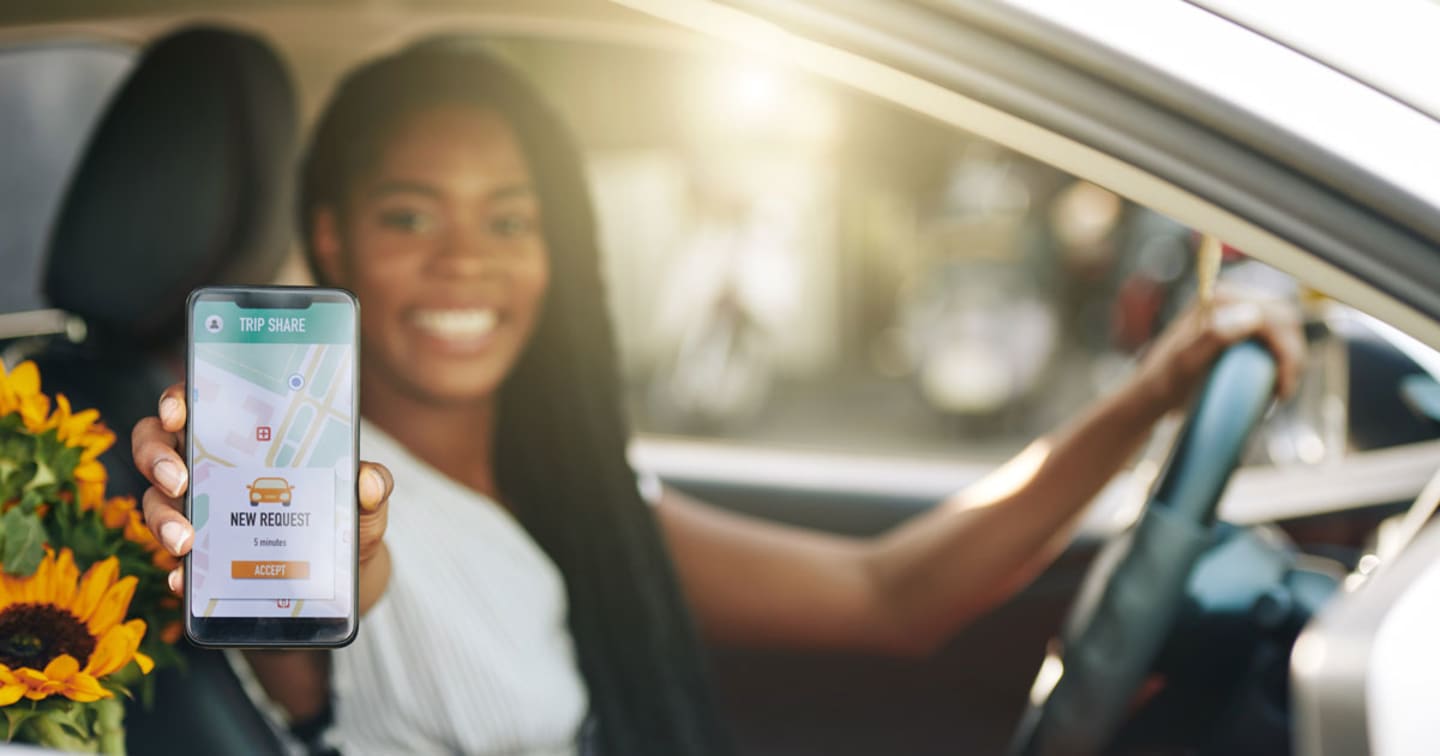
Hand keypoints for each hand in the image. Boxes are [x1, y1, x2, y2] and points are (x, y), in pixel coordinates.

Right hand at [131, 383, 392, 610]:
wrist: (343, 573)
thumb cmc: (347, 516)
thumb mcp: (365, 500)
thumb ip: (372, 485)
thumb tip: (371, 480)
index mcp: (244, 435)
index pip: (197, 401)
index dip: (176, 400)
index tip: (179, 413)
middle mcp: (210, 464)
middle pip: (158, 445)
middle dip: (158, 459)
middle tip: (180, 481)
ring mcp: (200, 509)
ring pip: (156, 501)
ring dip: (162, 519)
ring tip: (185, 541)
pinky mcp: (201, 555)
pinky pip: (175, 559)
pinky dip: (177, 570)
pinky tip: (185, 581)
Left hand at [1132, 288, 1305, 414]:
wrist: (1151, 396)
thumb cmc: (1163, 381)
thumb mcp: (1185, 363)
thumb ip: (1213, 337)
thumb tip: (1251, 316)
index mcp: (1219, 299)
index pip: (1272, 314)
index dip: (1286, 348)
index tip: (1282, 384)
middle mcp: (1231, 301)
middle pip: (1284, 320)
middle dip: (1292, 355)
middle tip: (1283, 391)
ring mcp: (1237, 316)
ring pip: (1285, 331)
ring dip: (1291, 360)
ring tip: (1279, 392)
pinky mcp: (1240, 334)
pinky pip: (1274, 342)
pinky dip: (1281, 362)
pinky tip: (1274, 386)